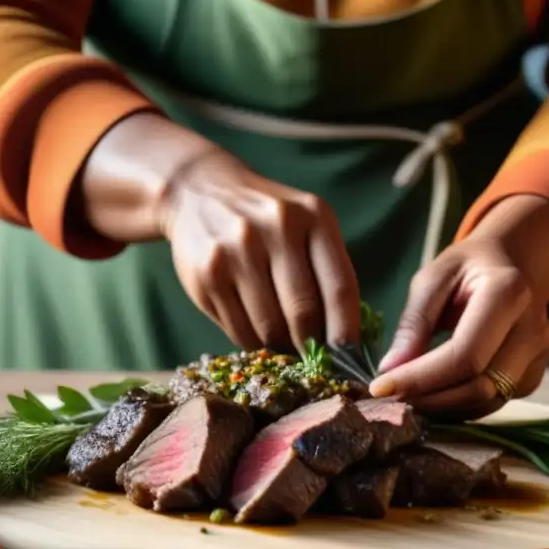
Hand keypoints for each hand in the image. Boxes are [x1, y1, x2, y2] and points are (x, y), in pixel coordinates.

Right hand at [78, 112, 359, 350]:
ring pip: (269, 327)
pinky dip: (253, 342)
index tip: (349, 357)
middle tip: (314, 357)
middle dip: (311, 345)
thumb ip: (326, 270)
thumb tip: (342, 341)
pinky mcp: (207, 274)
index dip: (346, 330)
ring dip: (281, 346)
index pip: (339, 286)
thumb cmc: (268, 218)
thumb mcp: (306, 223)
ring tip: (284, 343)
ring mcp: (237, 251)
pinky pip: (239, 329)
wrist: (200, 191)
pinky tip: (256, 332)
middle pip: (303, 312)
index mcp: (313, 216)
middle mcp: (275, 229)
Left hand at [369, 195, 548, 414]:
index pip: (465, 355)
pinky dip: (459, 406)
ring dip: (442, 407)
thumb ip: (414, 322)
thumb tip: (392, 368)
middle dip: (429, 398)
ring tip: (406, 396)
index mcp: (508, 293)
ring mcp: (539, 355)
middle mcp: (534, 328)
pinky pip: (494, 403)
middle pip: (479, 386)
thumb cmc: (466, 268)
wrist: (509, 266)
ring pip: (488, 402)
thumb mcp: (432, 278)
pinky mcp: (533, 376)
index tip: (380, 387)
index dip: (421, 379)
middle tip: (388, 397)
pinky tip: (433, 394)